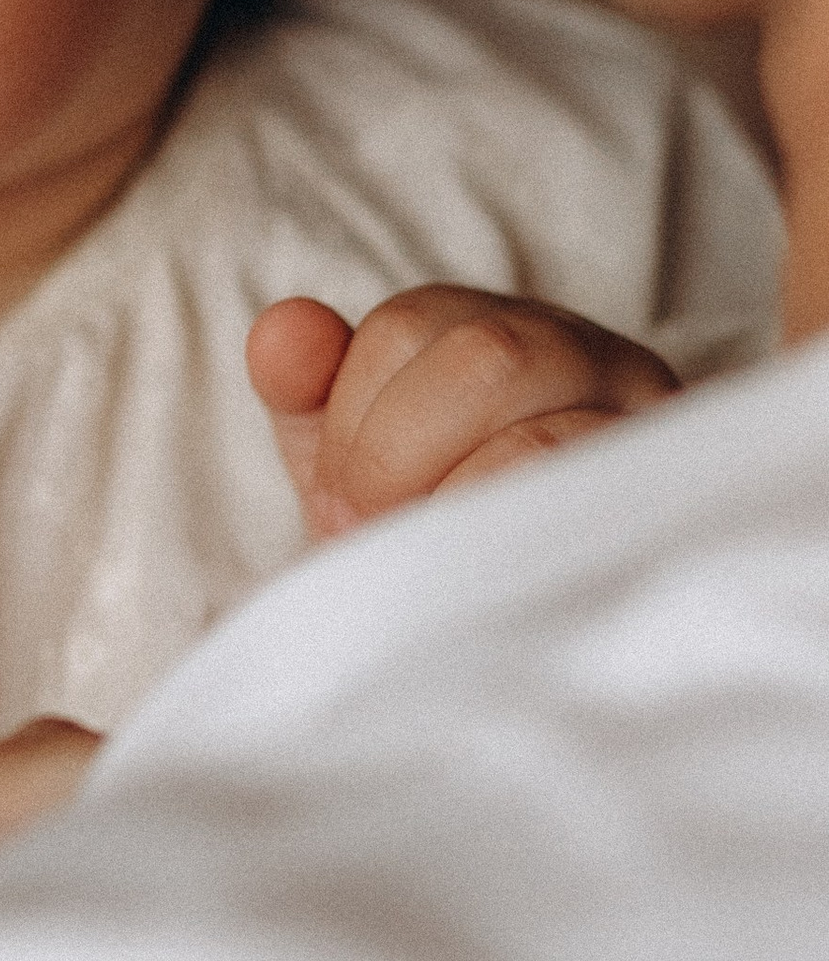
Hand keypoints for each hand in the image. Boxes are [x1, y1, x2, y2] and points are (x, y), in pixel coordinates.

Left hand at [250, 286, 677, 540]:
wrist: (530, 634)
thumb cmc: (435, 535)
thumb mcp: (359, 466)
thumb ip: (310, 393)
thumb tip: (283, 328)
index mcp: (494, 330)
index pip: (409, 325)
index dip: (354, 419)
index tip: (344, 506)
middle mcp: (583, 358)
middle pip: (484, 355)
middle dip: (399, 456)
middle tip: (378, 536)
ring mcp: (644, 426)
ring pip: (545, 434)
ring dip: (461, 507)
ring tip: (435, 560)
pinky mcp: (676, 505)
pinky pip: (598, 512)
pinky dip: (523, 547)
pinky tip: (491, 579)